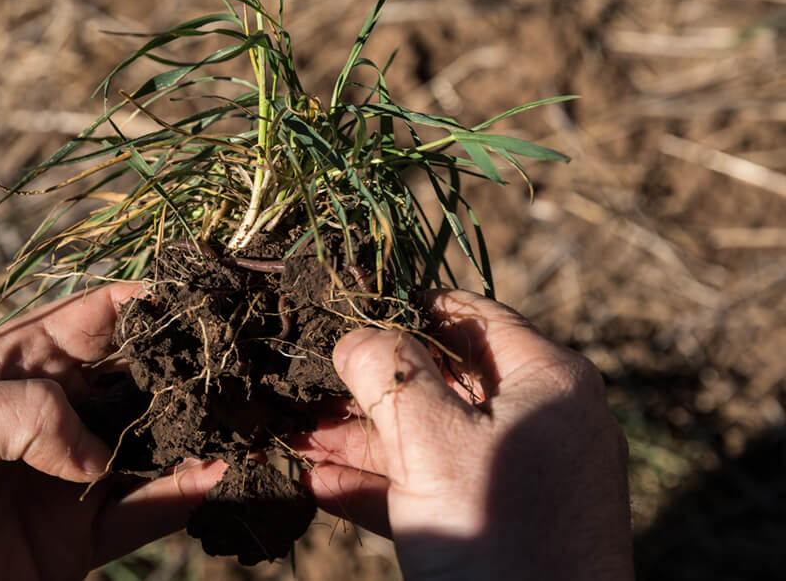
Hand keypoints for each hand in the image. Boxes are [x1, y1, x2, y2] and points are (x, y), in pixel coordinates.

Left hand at [0, 283, 224, 579]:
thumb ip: (22, 414)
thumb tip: (98, 451)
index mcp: (10, 367)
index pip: (99, 316)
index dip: (156, 298)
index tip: (215, 288)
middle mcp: (49, 416)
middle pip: (140, 377)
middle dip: (195, 363)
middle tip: (254, 351)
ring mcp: (65, 479)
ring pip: (153, 443)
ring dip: (202, 429)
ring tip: (253, 414)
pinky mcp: (73, 541)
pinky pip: (142, 512)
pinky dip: (186, 494)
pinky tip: (222, 474)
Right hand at [296, 289, 633, 580]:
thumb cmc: (495, 532)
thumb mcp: (433, 440)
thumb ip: (389, 372)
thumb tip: (356, 336)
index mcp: (548, 381)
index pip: (470, 318)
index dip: (404, 309)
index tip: (346, 312)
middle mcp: (542, 420)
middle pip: (442, 381)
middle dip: (367, 386)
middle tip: (308, 381)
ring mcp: (523, 475)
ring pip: (431, 438)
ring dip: (360, 439)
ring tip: (295, 434)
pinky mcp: (501, 523)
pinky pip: (436, 487)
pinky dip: (381, 485)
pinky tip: (319, 485)